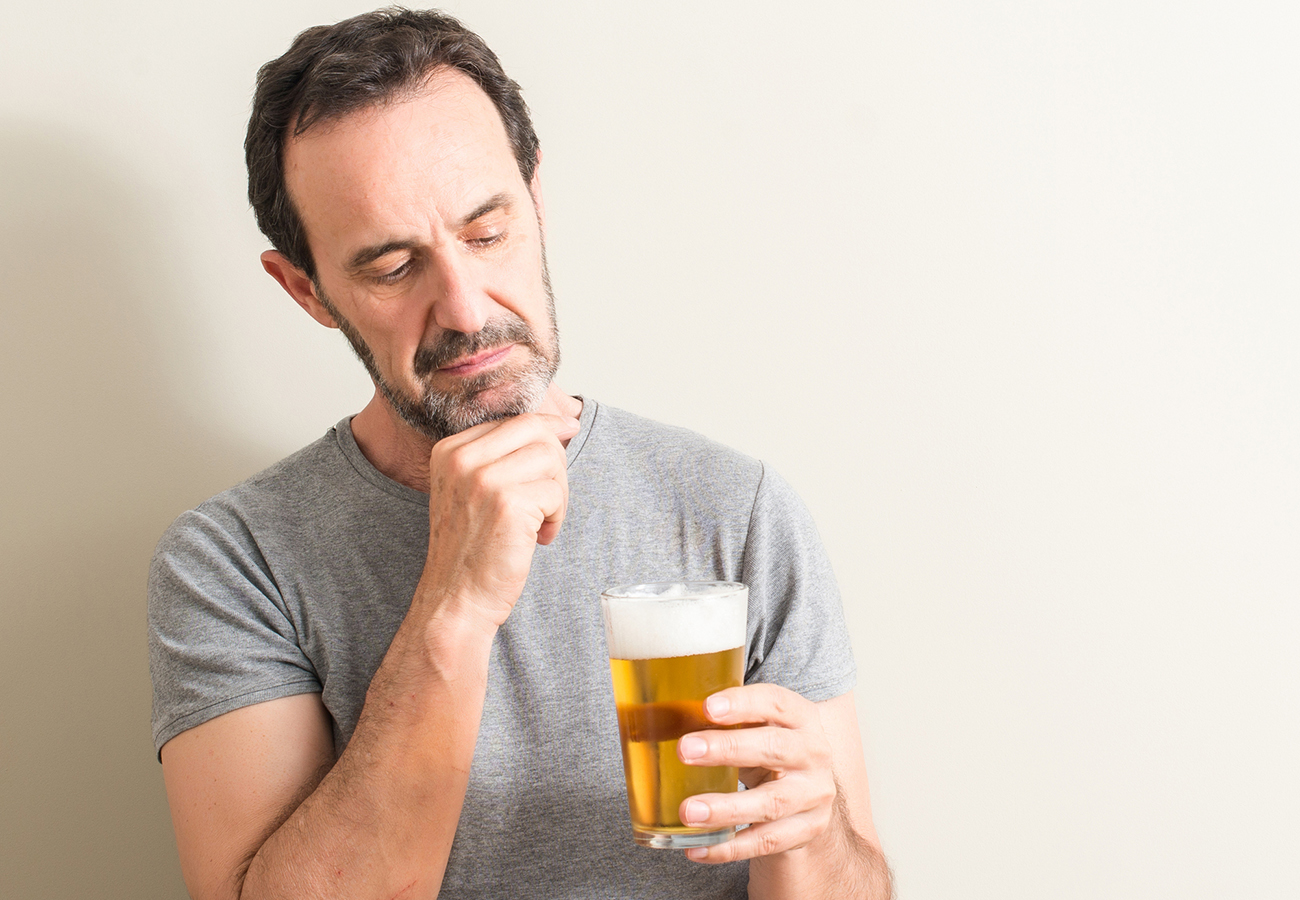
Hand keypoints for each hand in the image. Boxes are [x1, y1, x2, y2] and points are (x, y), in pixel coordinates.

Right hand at [418, 412, 579, 627]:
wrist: (456, 599)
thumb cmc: (473, 549)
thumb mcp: (474, 491)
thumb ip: (504, 456)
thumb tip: (563, 423)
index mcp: (450, 451)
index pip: (515, 420)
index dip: (547, 432)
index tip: (563, 445)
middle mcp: (461, 459)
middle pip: (536, 431)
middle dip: (556, 463)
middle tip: (548, 501)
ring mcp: (483, 479)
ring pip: (551, 459)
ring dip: (558, 494)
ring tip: (540, 523)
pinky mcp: (508, 503)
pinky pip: (555, 492)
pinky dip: (556, 517)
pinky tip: (537, 538)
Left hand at [676, 684, 836, 862]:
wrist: (811, 789)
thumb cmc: (768, 748)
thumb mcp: (755, 727)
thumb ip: (719, 720)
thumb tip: (654, 718)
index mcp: (800, 717)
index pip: (776, 703)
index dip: (743, 703)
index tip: (707, 707)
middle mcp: (812, 754)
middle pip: (774, 748)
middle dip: (727, 749)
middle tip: (684, 750)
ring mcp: (812, 795)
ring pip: (770, 803)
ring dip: (726, 808)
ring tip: (688, 811)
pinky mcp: (805, 830)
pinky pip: (765, 842)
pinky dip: (728, 848)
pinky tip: (696, 848)